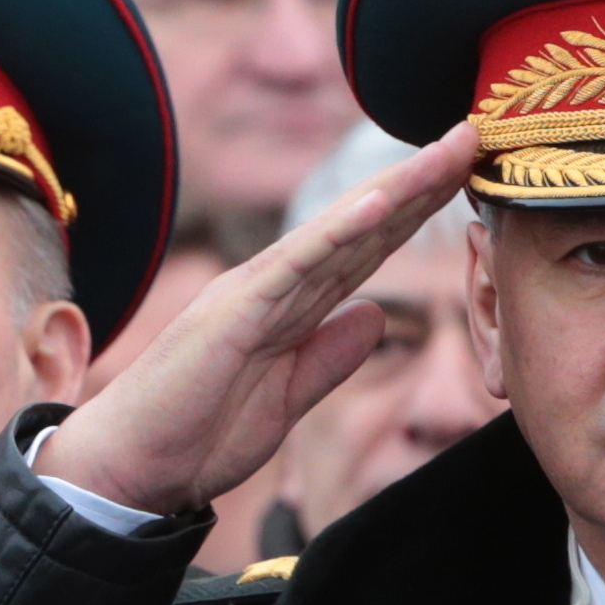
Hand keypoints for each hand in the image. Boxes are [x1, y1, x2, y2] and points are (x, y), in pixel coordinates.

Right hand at [38, 124, 479, 515]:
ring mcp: (251, 293)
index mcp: (284, 307)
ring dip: (396, 190)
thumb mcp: (287, 400)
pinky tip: (381, 202)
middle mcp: (270, 286)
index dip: (414, 213)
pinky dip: (338, 231)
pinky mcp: (233, 312)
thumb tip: (375, 316)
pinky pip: (294, 264)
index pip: (362, 251)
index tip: (466, 176)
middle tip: (476, 134)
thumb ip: (330, 356)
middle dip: (420, 183)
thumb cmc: (193, 438)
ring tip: (449, 150)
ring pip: (337, 232)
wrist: (128, 470)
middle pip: (359, 227)